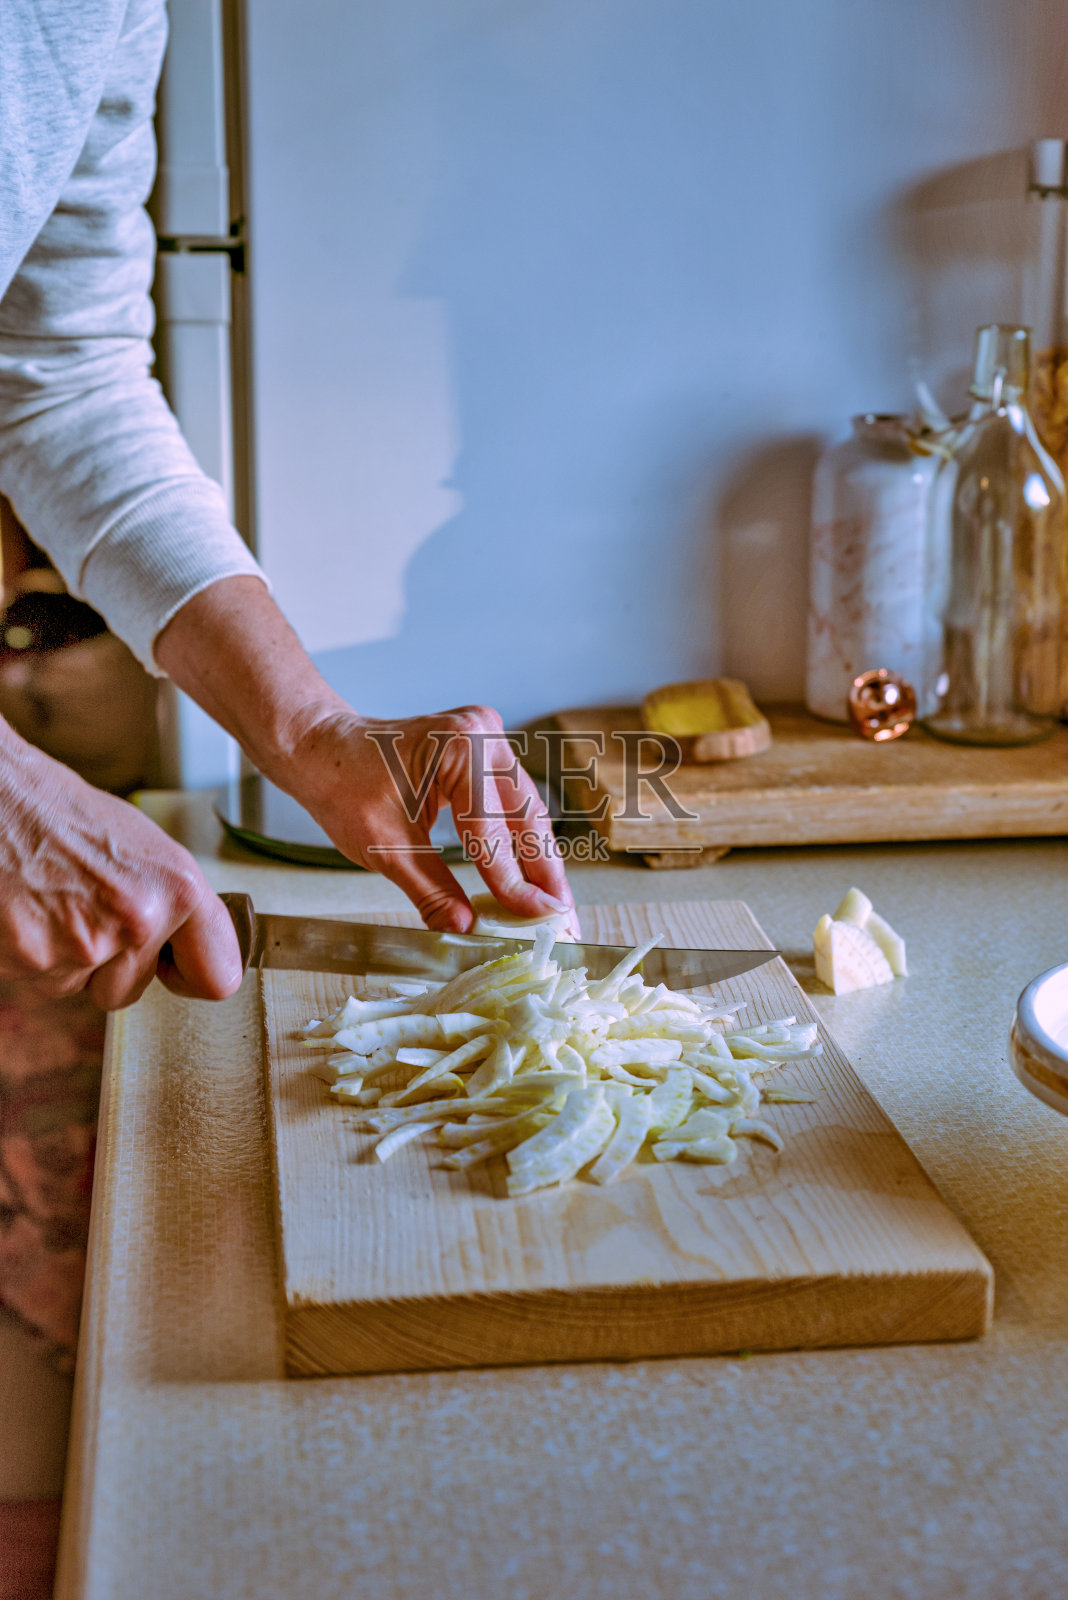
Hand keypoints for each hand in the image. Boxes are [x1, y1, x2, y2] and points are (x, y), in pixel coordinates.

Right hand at [0, 722, 242, 1008]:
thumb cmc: (63, 812)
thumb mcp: (144, 848)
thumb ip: (172, 903)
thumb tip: (189, 945)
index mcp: (177, 888)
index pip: (218, 976)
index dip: (193, 975)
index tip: (176, 967)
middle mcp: (140, 920)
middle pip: (135, 988)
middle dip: (112, 963)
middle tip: (87, 909)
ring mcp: (86, 945)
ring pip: (86, 987)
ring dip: (71, 961)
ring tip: (55, 903)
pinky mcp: (34, 962)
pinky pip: (44, 982)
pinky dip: (34, 956)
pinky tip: (30, 911)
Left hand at [154, 578, 578, 933]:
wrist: (321, 749)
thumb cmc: (342, 785)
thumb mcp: (384, 848)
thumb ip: (430, 889)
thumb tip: (466, 927)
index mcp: (459, 750)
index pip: (494, 832)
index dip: (516, 885)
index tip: (540, 922)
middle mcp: (483, 735)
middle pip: (526, 819)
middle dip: (545, 876)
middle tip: (566, 923)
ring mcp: (488, 738)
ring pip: (525, 812)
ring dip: (539, 861)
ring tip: (556, 908)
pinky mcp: (485, 752)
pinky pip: (509, 804)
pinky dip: (518, 841)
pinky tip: (532, 878)